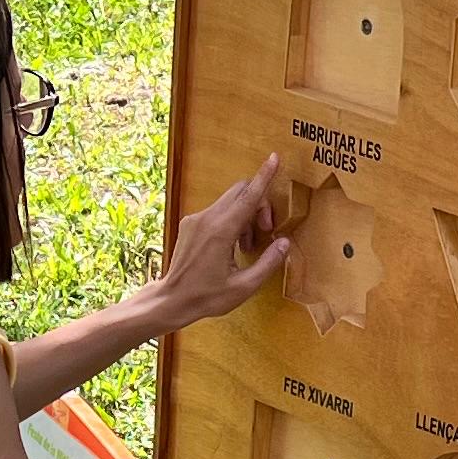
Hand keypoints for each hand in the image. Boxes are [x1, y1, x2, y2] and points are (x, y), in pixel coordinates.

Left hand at [142, 155, 293, 328]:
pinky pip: (217, 211)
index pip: (248, 197)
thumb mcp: (244, 287)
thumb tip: (285, 243)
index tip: (274, 158)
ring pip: (229, 202)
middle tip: (265, 231)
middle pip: (240, 192)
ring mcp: (196, 219)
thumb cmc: (207, 297)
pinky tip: (232, 246)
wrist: (172, 299)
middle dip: (258, 205)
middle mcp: (206, 219)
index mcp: (221, 232)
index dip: (264, 176)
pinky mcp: (190, 223)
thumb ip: (268, 262)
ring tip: (247, 246)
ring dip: (245, 216)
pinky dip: (231, 221)